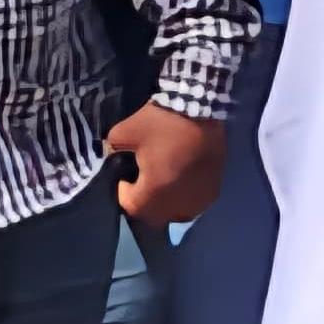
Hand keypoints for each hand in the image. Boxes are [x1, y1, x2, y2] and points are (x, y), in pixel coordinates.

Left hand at [106, 99, 225, 223]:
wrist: (202, 107)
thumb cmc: (162, 122)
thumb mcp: (124, 131)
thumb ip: (111, 150)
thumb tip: (111, 158)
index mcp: (155, 192)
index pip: (130, 206)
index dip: (123, 191)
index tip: (125, 174)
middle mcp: (178, 204)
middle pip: (153, 215)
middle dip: (144, 201)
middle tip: (143, 179)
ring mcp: (199, 201)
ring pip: (175, 213)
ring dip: (165, 202)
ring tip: (164, 179)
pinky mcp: (213, 192)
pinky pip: (193, 204)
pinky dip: (184, 196)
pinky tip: (182, 176)